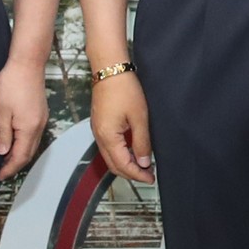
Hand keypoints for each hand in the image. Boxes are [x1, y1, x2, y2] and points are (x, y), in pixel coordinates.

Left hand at [0, 58, 49, 181]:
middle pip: (28, 153)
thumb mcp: (2, 110)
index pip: (20, 156)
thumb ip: (3, 133)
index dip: (10, 168)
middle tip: (1, 171)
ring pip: (32, 144)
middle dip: (15, 165)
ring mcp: (41, 119)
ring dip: (20, 154)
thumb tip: (2, 152)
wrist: (28, 63)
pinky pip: (33, 135)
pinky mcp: (40, 113)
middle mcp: (39, 126)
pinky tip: (14, 142)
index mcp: (29, 129)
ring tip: (6, 160)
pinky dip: (24, 144)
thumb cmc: (12, 84)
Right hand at [91, 68, 155, 182]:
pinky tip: (133, 150)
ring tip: (143, 165)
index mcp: (108, 137)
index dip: (137, 175)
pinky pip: (109, 146)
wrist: (110, 69)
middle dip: (131, 173)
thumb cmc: (124, 89)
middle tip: (148, 175)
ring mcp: (98, 131)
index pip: (123, 165)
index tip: (150, 178)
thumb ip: (142, 143)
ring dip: (126, 164)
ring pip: (110, 157)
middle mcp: (99, 137)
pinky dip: (121, 153)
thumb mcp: (139, 118)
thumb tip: (143, 162)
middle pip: (114, 165)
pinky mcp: (100, 124)